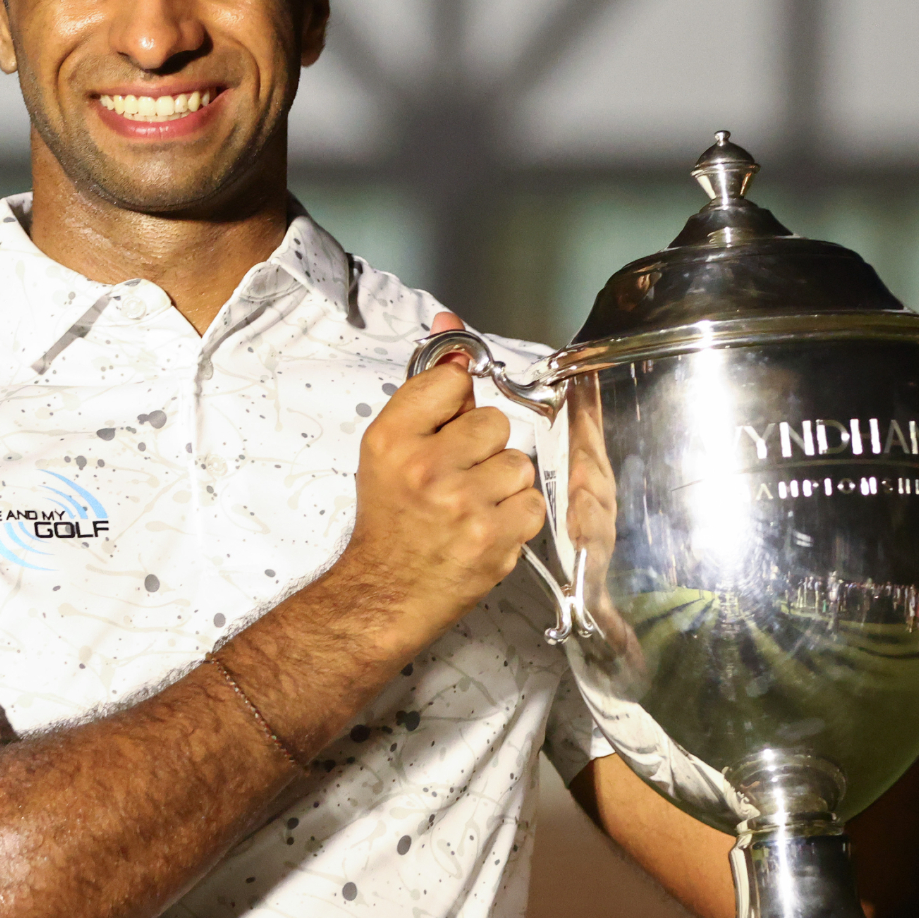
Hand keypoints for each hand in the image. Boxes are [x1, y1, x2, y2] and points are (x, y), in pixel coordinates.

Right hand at [332, 312, 547, 655]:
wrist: (386, 592)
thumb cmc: (391, 519)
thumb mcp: (390, 446)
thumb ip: (426, 388)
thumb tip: (452, 325)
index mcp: (393, 439)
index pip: (450, 380)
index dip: (454, 404)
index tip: (443, 429)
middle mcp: (426, 468)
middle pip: (493, 421)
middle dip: (481, 448)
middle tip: (453, 478)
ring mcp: (464, 505)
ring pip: (518, 462)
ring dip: (501, 484)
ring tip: (470, 505)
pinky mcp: (496, 539)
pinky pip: (532, 502)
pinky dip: (515, 516)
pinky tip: (485, 527)